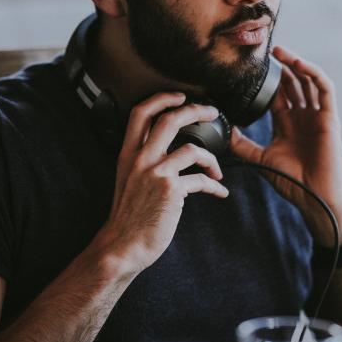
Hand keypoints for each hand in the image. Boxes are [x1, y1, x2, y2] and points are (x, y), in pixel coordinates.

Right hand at [91, 93, 228, 275]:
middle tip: (211, 112)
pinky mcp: (171, 190)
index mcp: (128, 154)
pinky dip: (214, 186)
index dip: (161, 98)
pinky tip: (219, 192)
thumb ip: (143, 161)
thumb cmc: (128, 216)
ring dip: (212, 159)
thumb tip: (169, 152)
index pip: (140, 113)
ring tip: (218, 170)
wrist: (122, 246)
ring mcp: (156, 173)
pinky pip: (201, 180)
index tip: (180, 96)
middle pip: (170, 119)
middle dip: (196, 110)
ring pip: (192, 149)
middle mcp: (140, 159)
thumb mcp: (127, 180)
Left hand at [229, 46, 341, 243]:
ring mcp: (317, 115)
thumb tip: (223, 131)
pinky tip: (299, 64)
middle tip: (266, 51)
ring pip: (308, 81)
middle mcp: (303, 116)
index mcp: (288, 124)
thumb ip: (243, 144)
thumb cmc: (294, 182)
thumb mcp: (261, 159)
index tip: (251, 67)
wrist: (316, 197)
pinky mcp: (330, 117)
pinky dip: (313, 74)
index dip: (268, 80)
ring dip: (296, 64)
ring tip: (280, 51)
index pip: (278, 94)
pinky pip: (325, 89)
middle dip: (281, 67)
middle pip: (293, 83)